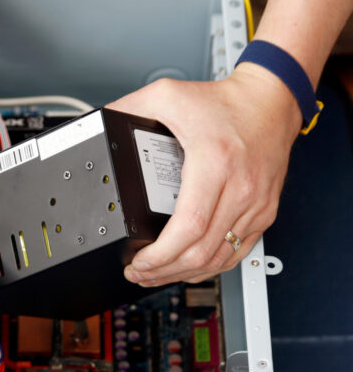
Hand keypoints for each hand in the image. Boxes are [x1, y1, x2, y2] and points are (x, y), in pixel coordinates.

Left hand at [106, 64, 302, 286]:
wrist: (271, 100)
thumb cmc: (225, 102)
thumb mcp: (169, 96)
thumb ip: (131, 107)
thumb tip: (100, 123)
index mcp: (214, 164)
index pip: (188, 226)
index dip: (160, 254)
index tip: (138, 262)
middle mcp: (240, 189)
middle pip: (200, 251)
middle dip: (163, 271)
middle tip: (138, 273)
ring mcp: (256, 204)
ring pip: (218, 259)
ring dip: (183, 274)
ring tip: (156, 276)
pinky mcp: (264, 213)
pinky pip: (237, 254)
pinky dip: (209, 267)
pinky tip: (188, 269)